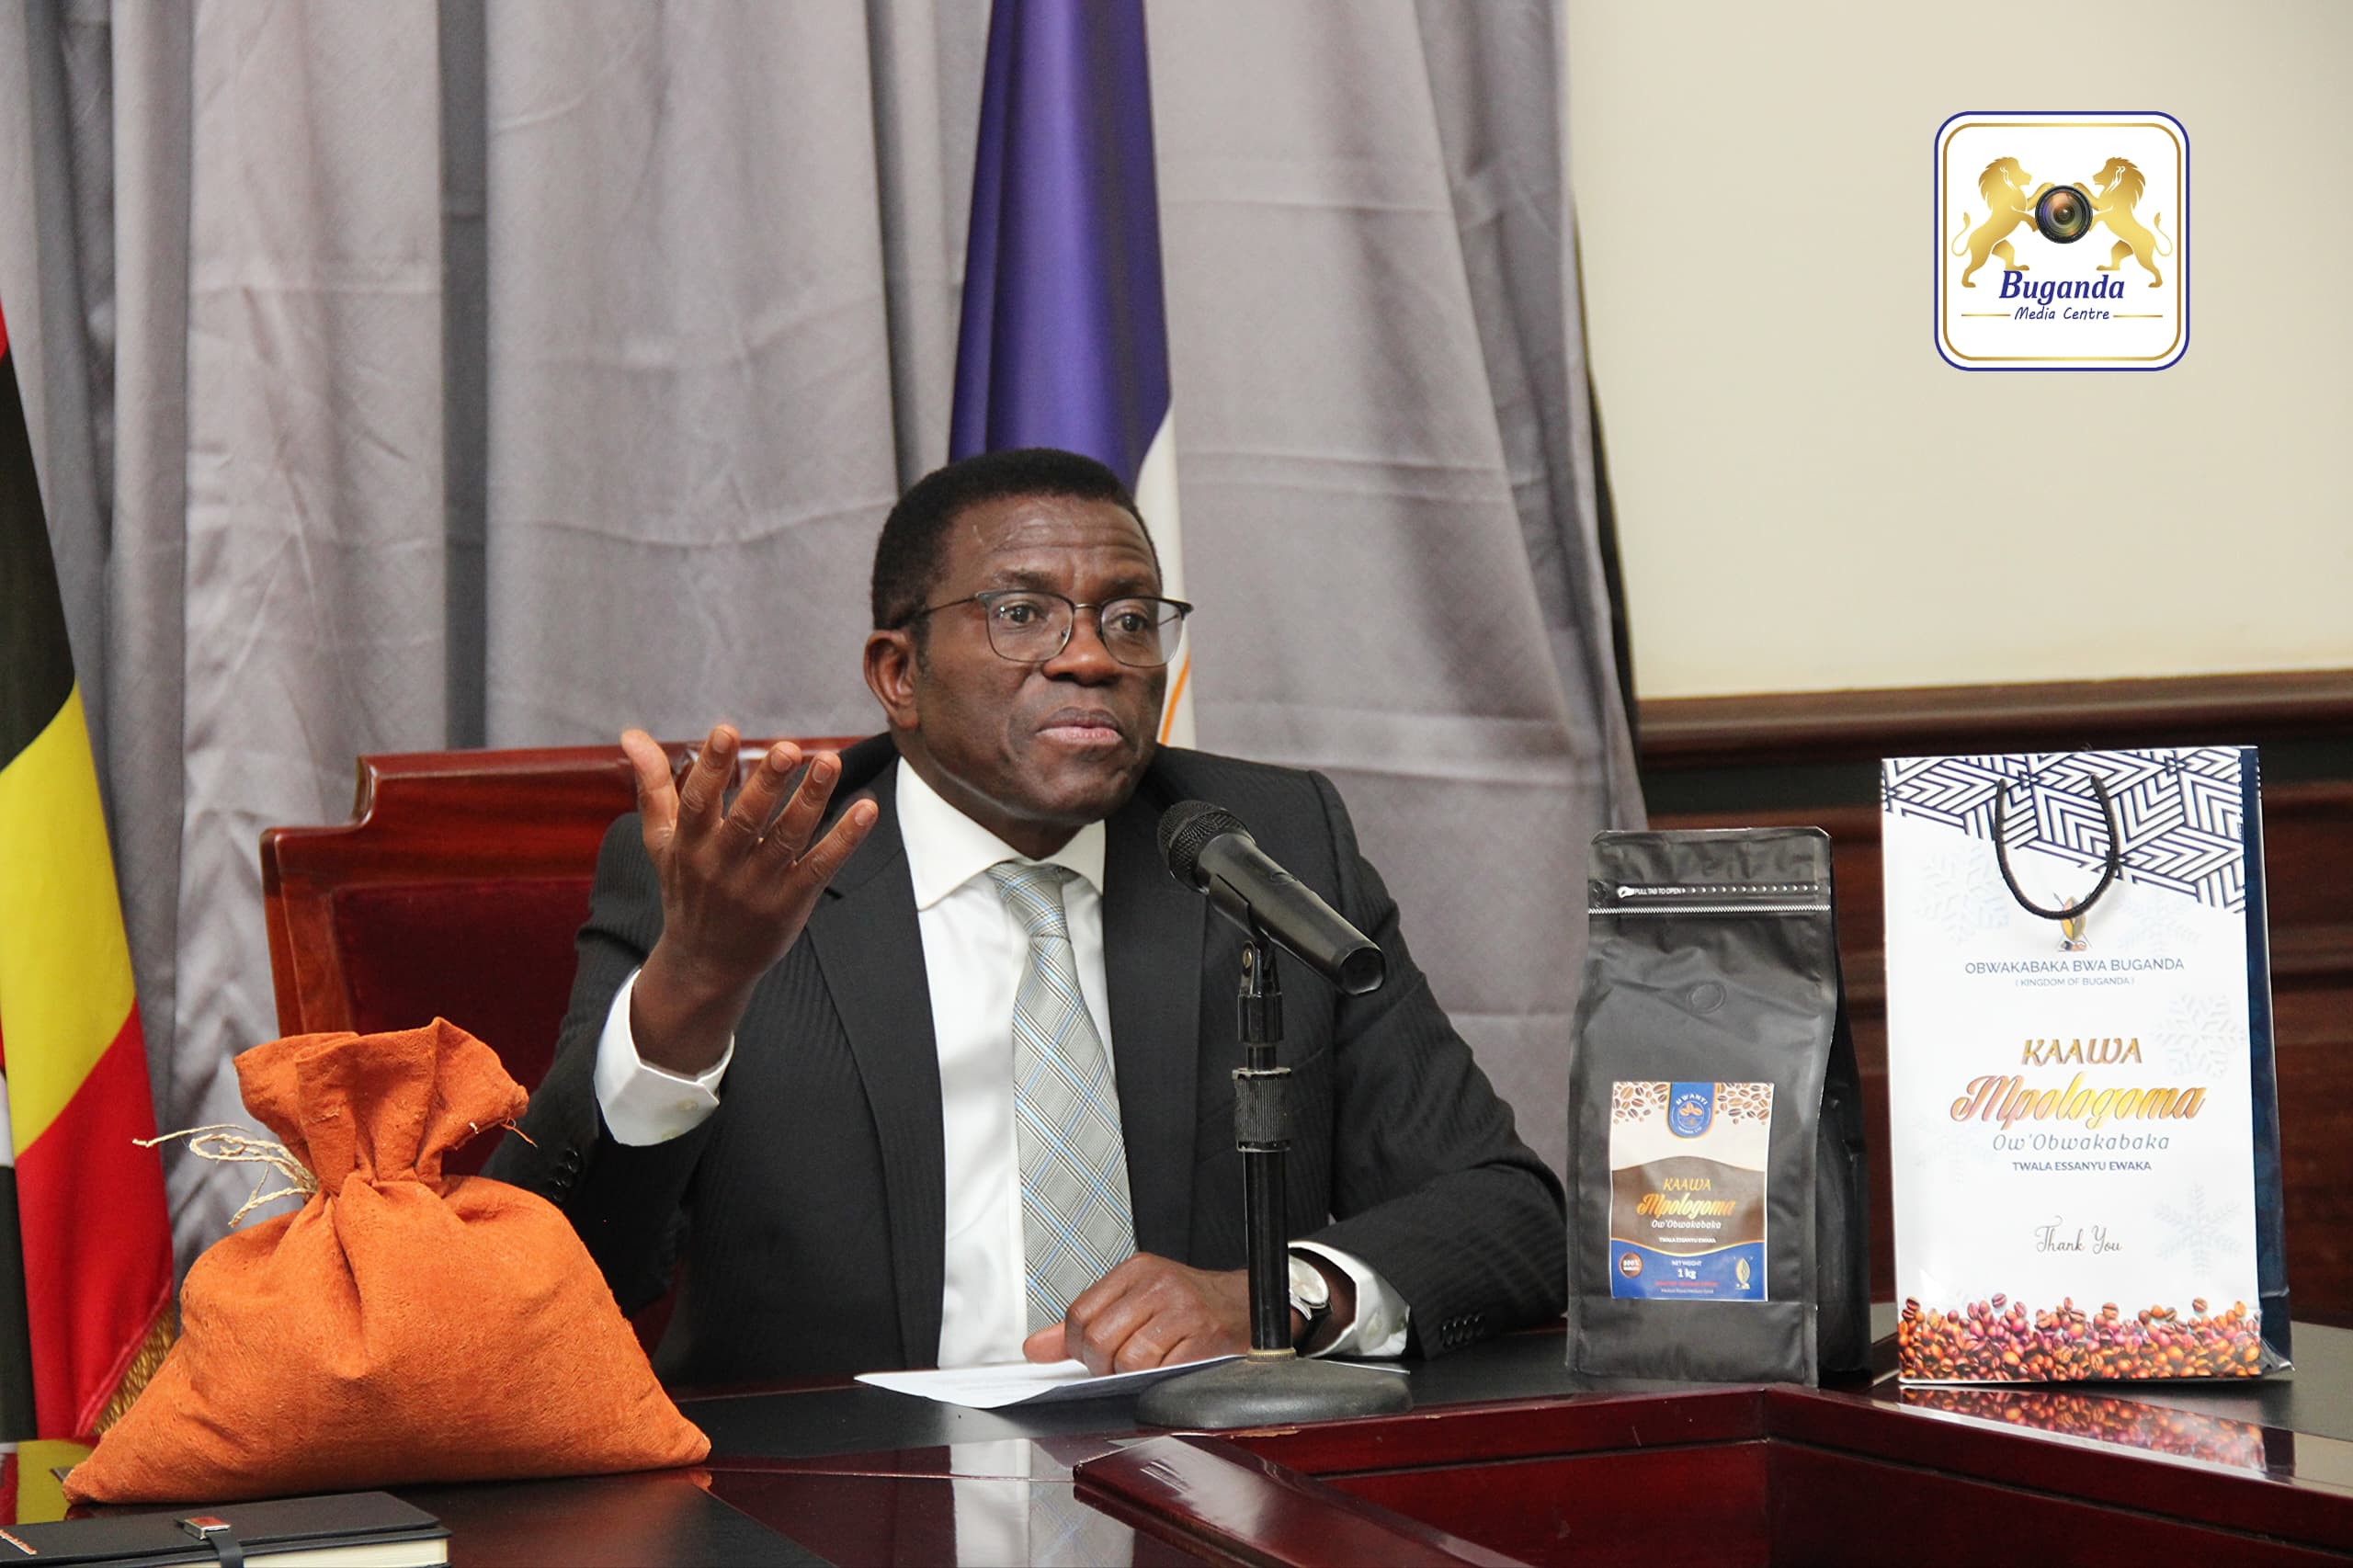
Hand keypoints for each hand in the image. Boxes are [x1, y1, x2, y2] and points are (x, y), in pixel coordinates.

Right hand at [626, 724, 877, 1073]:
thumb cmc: (685, 888)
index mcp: (689, 845)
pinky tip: (865, 809)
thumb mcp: (661, 841)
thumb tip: (631, 735)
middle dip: (768, 783)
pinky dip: (845, 839)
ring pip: (788, 838)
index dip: (711, 768)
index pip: (698, 802)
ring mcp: (759, 885)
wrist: (705, 963)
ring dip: (811, 800)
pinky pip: (820, 866)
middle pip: (747, 820)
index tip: (726, 731)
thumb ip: (653, 786)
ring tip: (830, 762)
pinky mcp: (791, 901)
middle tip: (789, 748)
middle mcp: (722, 865)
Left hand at [1022, 1254, 1260, 1373]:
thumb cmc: (1192, 1306)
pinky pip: (1163, 1374)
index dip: (1078, 1348)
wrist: (1251, 1304)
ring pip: (1129, 1361)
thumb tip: (1036, 1348)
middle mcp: (1160, 1284)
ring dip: (1133, 1379)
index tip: (1093, 1358)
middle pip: (1099, 1340)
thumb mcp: (1136, 1300)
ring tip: (1150, 1372)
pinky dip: (1160, 1384)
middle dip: (1105, 1368)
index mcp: (1137, 1270)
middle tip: (1122, 1370)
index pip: (1079, 1314)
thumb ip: (1084, 1323)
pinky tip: (1171, 1373)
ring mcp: (1185, 1310)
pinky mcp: (1208, 1338)